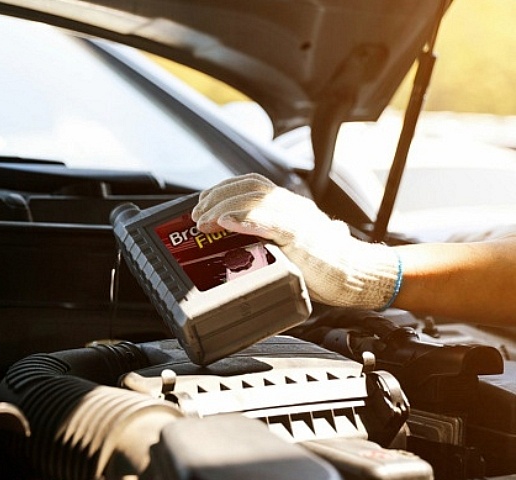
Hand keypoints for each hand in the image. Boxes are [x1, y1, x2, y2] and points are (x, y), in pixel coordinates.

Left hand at [191, 173, 400, 309]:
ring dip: (222, 208)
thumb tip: (240, 238)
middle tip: (196, 215)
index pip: (252, 184)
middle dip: (216, 199)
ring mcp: (297, 219)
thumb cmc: (325, 264)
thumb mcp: (292, 243)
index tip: (203, 202)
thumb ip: (271, 236)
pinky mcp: (301, 237)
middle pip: (248, 189)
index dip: (224, 189)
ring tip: (203, 221)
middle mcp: (292, 206)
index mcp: (290, 205)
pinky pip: (269, 223)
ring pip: (254, 201)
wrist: (356, 276)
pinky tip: (226, 222)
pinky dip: (244, 220)